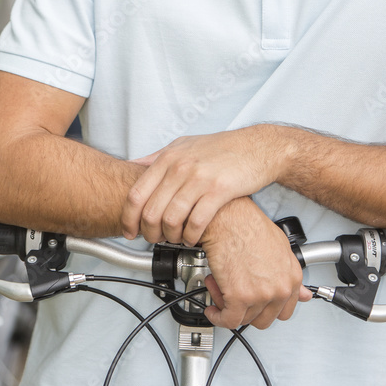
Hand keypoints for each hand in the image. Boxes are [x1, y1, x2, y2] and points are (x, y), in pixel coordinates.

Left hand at [122, 127, 286, 244]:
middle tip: (154, 239)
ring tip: (175, 239)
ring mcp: (199, 179)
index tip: (129, 231)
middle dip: (149, 233)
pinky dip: (191, 236)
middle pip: (151, 211)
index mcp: (168, 158)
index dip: (128, 218)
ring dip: (170, 237)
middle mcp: (180, 167)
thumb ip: (157, 157)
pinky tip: (193, 237)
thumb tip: (133, 166)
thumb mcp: (183, 145)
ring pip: (171, 220)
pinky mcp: (219, 191)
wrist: (256, 147)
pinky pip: (196, 222)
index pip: (136, 194)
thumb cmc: (220, 148)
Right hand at [200, 197, 311, 329]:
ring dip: (229, 308)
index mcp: (291, 276)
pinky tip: (214, 309)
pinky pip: (228, 320)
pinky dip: (218, 317)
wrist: (227, 216)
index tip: (258, 306)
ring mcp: (260, 294)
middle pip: (264, 319)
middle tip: (236, 297)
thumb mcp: (279, 245)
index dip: (267, 309)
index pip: (285, 311)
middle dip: (248, 311)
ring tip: (221, 289)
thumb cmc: (247, 224)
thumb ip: (290, 273)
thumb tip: (303, 295)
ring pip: (244, 320)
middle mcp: (279, 288)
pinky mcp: (239, 297)